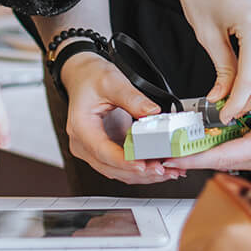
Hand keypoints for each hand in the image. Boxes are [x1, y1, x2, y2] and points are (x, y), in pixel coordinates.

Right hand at [59, 51, 186, 185]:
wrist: (83, 76)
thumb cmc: (91, 78)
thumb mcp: (111, 81)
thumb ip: (132, 98)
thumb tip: (152, 112)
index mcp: (81, 127)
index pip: (102, 151)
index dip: (124, 161)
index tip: (144, 165)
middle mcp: (84, 144)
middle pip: (112, 167)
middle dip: (140, 172)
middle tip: (164, 170)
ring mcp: (94, 149)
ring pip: (119, 171)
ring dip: (143, 174)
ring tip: (169, 171)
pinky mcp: (106, 149)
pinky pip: (123, 165)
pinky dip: (141, 168)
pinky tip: (160, 166)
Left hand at [165, 85, 250, 174]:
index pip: (228, 155)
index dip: (199, 159)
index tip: (174, 159)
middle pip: (220, 162)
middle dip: (190, 161)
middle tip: (160, 156)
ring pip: (226, 159)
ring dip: (200, 157)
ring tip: (172, 151)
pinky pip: (236, 153)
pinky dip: (215, 150)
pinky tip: (202, 142)